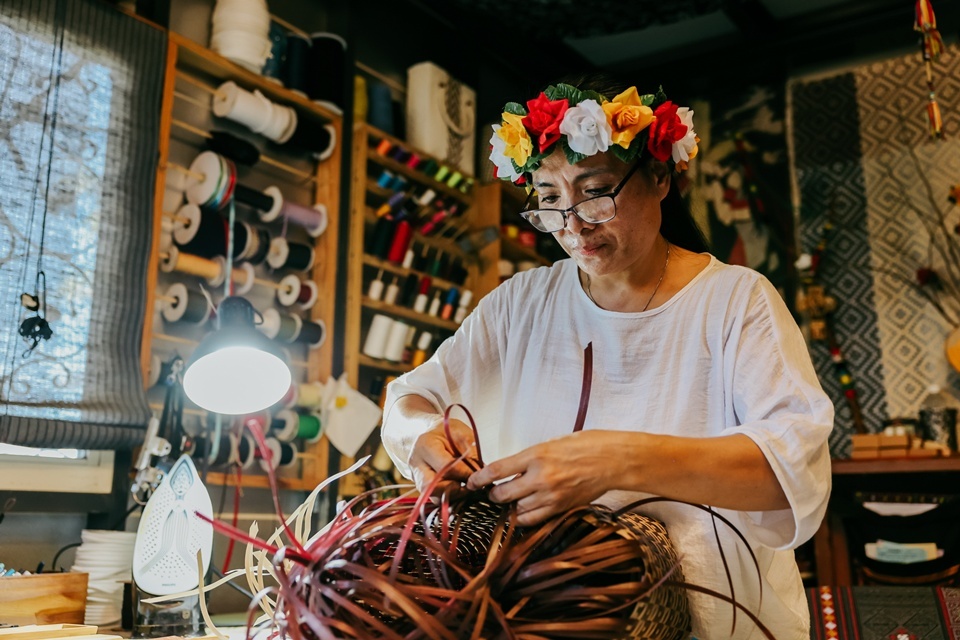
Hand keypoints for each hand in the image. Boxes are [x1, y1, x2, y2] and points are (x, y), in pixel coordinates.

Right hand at [408, 417, 478, 495]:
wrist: (429, 433)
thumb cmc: (446, 432)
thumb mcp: (462, 434)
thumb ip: (471, 453)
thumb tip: (482, 474)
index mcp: (425, 446)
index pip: (446, 467)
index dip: (465, 473)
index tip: (478, 475)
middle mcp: (416, 464)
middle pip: (433, 488)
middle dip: (456, 490)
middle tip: (471, 486)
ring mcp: (416, 477)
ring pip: (433, 497)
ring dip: (453, 496)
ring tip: (467, 489)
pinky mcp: (421, 487)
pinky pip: (435, 499)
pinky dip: (449, 498)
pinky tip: (460, 491)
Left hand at [466, 431, 619, 525]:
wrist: (612, 460)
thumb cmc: (584, 445)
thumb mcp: (550, 444)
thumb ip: (529, 459)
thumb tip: (511, 471)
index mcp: (536, 455)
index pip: (497, 470)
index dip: (479, 479)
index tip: (471, 482)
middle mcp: (541, 477)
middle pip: (503, 494)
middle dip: (494, 495)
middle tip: (492, 492)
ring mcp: (551, 496)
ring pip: (517, 511)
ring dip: (510, 507)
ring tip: (511, 500)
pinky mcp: (561, 508)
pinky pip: (534, 519)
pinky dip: (525, 517)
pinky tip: (525, 510)